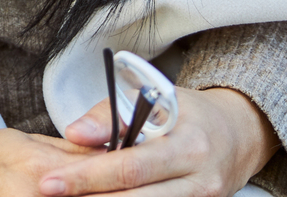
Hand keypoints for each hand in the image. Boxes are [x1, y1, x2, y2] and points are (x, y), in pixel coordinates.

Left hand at [35, 86, 280, 195]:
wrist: (238, 135)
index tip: (49, 182)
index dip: (87, 176)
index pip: (129, 166)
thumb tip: (74, 134)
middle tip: (48, 195)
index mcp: (187, 143)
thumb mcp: (156, 99)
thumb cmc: (188, 113)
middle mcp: (198, 179)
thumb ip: (112, 115)